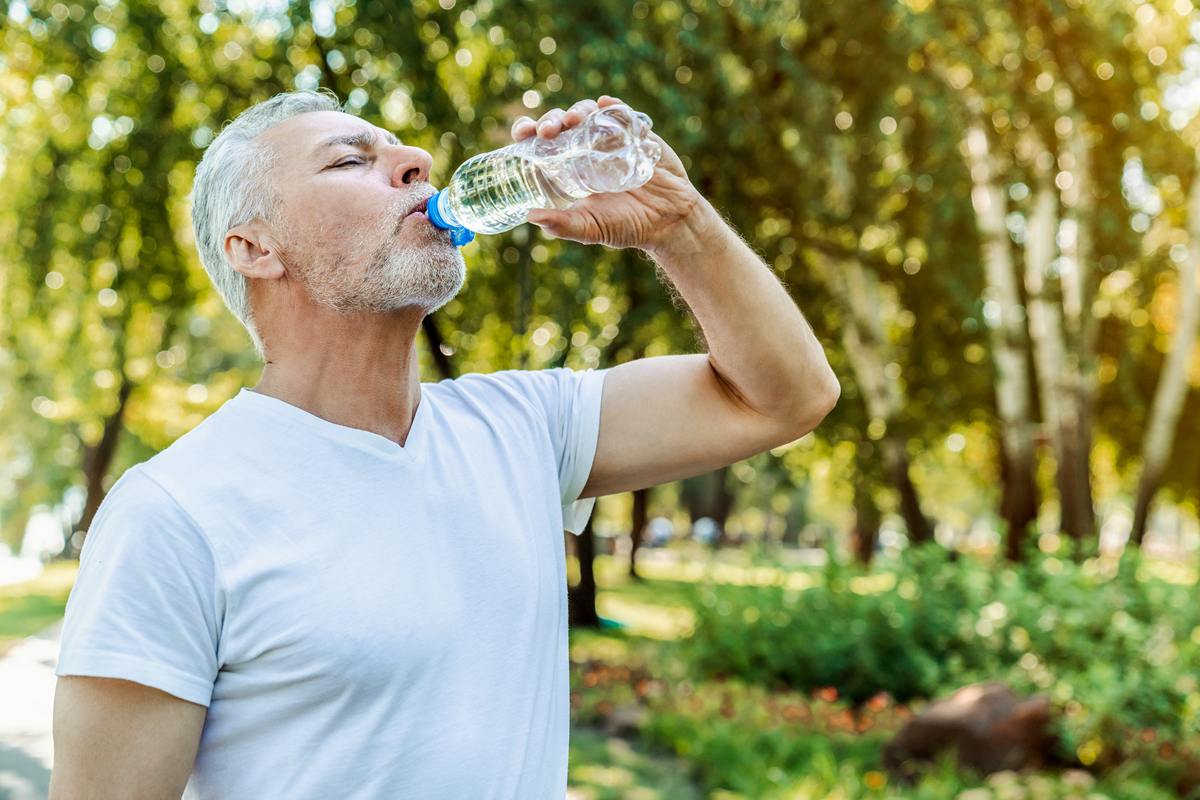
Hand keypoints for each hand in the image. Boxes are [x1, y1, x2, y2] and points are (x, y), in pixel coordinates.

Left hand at [509, 96, 704, 253]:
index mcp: (569, 168)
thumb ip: (563, 225)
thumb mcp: (590, 228)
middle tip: (547, 131)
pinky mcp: (638, 134)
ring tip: (574, 120)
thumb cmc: (627, 226)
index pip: (543, 142)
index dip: (529, 132)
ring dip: (578, 110)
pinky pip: (624, 114)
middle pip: (562, 123)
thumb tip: (530, 216)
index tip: (521, 133)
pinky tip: (604, 104)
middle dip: (551, 120)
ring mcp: (612, 139)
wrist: (670, 222)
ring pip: (588, 113)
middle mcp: (587, 149)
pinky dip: (613, 106)